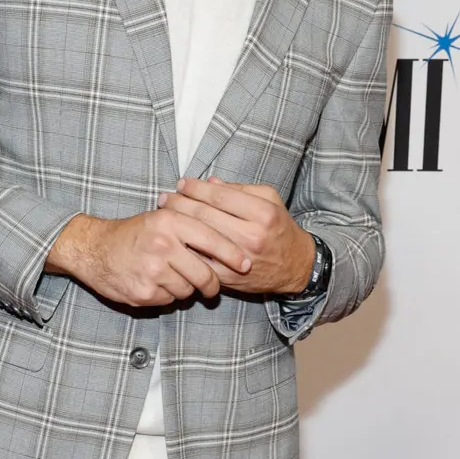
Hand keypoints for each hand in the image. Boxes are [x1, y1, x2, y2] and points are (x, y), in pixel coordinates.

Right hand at [45, 205, 252, 307]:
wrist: (93, 249)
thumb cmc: (133, 234)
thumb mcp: (160, 218)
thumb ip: (190, 223)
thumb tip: (229, 234)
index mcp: (170, 221)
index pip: (211, 238)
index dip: (232, 253)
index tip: (246, 264)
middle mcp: (162, 244)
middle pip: (204, 273)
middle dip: (212, 283)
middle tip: (212, 286)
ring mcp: (152, 270)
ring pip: (188, 289)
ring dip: (185, 288)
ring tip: (170, 276)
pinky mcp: (144, 292)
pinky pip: (170, 300)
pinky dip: (167, 296)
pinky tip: (155, 284)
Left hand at [156, 177, 314, 294]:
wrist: (294, 266)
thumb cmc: (279, 228)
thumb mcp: (269, 200)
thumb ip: (240, 189)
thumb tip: (209, 183)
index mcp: (263, 213)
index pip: (221, 196)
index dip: (196, 188)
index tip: (181, 183)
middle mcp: (252, 235)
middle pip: (206, 216)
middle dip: (181, 204)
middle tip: (165, 198)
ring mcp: (239, 258)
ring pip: (200, 238)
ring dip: (178, 225)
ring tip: (165, 214)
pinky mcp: (230, 276)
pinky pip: (201, 260)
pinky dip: (185, 249)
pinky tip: (173, 239)